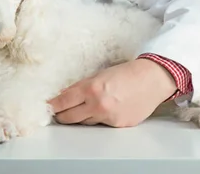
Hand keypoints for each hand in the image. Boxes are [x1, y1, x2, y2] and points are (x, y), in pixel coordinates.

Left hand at [48, 59, 176, 127]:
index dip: (53, 106)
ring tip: (81, 109)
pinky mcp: (119, 125)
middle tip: (57, 113)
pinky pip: (101, 124)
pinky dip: (98, 118)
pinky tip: (102, 110)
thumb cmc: (126, 73)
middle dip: (61, 115)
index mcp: (91, 89)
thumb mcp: (98, 75)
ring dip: (80, 117)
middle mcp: (99, 105)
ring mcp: (109, 117)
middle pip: (70, 117)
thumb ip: (81, 87)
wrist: (152, 79)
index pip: (63, 102)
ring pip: (85, 122)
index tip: (47, 107)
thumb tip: (64, 97)